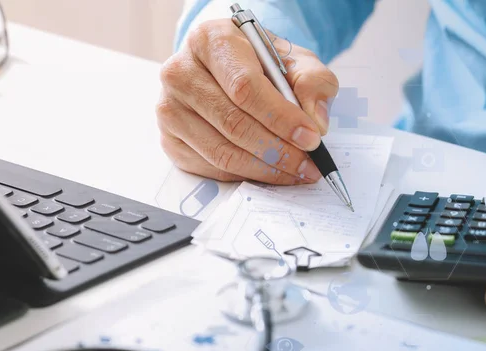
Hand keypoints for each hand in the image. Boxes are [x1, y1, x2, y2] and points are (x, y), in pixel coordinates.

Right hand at [157, 19, 338, 183]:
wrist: (226, 68)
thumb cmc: (258, 63)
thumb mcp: (293, 60)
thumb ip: (313, 82)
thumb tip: (316, 123)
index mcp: (210, 41)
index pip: (245, 87)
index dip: (280, 117)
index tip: (310, 138)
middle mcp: (181, 73)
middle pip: (233, 123)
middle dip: (277, 150)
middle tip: (308, 165)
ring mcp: (169, 109)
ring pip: (222, 152)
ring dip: (264, 169)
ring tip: (296, 172)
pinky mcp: (170, 140)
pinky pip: (211, 168)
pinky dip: (245, 175)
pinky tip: (269, 172)